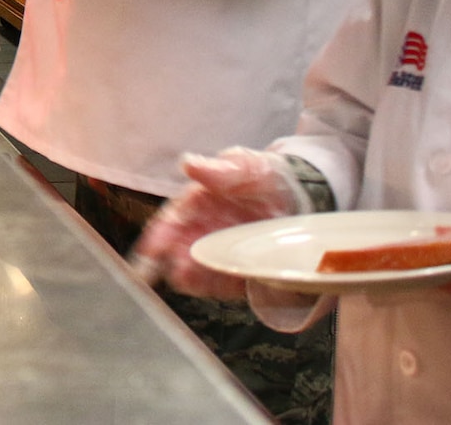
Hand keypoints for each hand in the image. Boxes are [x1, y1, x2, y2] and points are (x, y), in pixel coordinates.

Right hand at [132, 148, 308, 298]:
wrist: (300, 194)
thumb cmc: (263, 176)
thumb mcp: (244, 165)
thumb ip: (219, 169)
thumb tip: (188, 163)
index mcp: (195, 205)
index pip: (170, 221)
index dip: (159, 235)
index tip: (150, 249)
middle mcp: (202, 231)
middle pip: (179, 250)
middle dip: (175, 261)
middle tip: (176, 269)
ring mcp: (220, 252)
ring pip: (197, 269)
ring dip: (191, 277)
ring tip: (189, 280)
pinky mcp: (240, 270)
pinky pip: (224, 282)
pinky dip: (217, 286)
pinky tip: (215, 287)